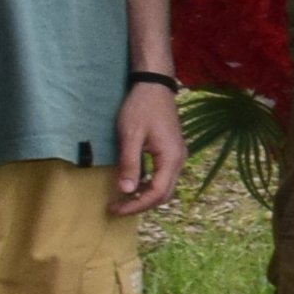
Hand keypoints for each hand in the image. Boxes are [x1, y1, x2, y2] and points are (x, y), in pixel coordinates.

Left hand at [110, 83, 182, 217]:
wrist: (154, 85)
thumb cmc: (141, 107)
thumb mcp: (130, 135)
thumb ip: (130, 163)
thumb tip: (125, 191)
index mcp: (171, 158)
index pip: (156, 193)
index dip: (135, 205)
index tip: (114, 208)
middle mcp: (179, 160)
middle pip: (164, 194)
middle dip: (141, 205)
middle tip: (117, 208)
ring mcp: (177, 155)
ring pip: (164, 186)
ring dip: (145, 196)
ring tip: (123, 198)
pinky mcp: (172, 151)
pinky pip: (163, 176)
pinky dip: (148, 185)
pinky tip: (133, 183)